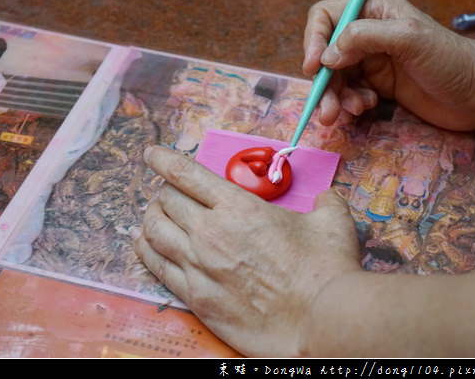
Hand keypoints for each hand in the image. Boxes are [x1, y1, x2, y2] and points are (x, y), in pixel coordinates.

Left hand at [132, 145, 361, 356]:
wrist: (321, 321)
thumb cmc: (326, 269)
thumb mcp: (332, 223)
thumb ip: (325, 202)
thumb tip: (327, 197)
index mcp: (238, 207)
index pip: (186, 174)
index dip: (164, 159)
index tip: (152, 154)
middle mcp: (210, 232)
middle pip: (166, 200)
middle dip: (164, 191)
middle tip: (168, 192)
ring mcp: (199, 266)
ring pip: (154, 231)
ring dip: (150, 217)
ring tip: (152, 214)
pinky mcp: (196, 297)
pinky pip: (157, 266)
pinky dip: (145, 250)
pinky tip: (142, 243)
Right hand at [303, 0, 474, 130]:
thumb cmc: (451, 60)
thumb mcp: (408, 38)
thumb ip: (365, 37)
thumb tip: (327, 56)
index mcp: (374, 12)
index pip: (326, 17)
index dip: (313, 40)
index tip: (315, 67)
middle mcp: (368, 34)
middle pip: (326, 54)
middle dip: (324, 82)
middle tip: (328, 110)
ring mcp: (373, 62)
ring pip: (335, 78)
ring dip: (336, 98)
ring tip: (352, 112)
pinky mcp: (378, 86)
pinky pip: (350, 93)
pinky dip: (350, 104)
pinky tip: (366, 109)